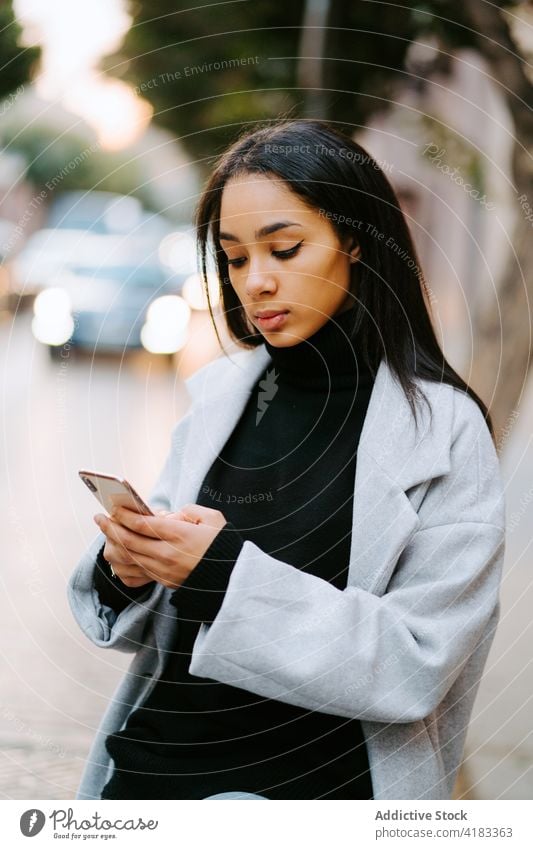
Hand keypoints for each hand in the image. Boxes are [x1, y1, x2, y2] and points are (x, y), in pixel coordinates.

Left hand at [93, 503, 226, 588]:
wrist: (232, 578)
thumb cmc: (222, 545)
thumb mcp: (212, 519)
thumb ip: (189, 510)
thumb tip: (168, 515)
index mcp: (179, 535)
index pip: (142, 523)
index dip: (123, 514)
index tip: (112, 505)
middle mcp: (167, 554)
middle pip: (128, 541)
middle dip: (110, 527)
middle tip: (99, 517)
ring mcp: (163, 571)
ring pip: (127, 558)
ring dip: (112, 544)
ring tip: (106, 533)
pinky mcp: (163, 581)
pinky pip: (135, 572)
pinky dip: (122, 561)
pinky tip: (118, 552)